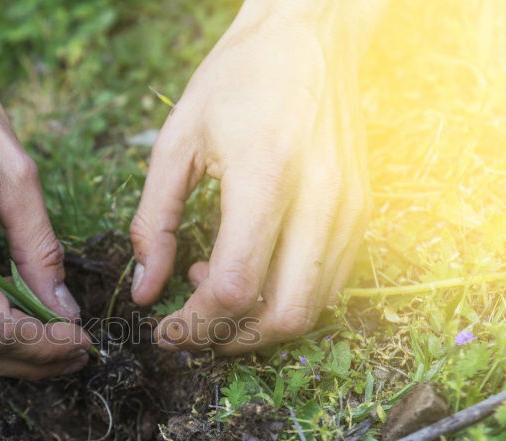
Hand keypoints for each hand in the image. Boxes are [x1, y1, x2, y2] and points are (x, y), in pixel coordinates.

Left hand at [129, 1, 383, 353]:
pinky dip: (284, 298)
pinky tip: (248, 267)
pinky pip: (327, 285)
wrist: (310, 36)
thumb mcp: (176, 143)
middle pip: (284, 315)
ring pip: (312, 310)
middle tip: (191, 327)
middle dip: (230, 339)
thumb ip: (154, 222)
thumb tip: (145, 291)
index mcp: (266, 175)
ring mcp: (348, 210)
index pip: (235, 285)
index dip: (196, 325)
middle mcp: (319, 199)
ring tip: (212, 283)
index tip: (165, 331)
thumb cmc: (237, 80)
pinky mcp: (360, 213)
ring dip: (258, 322)